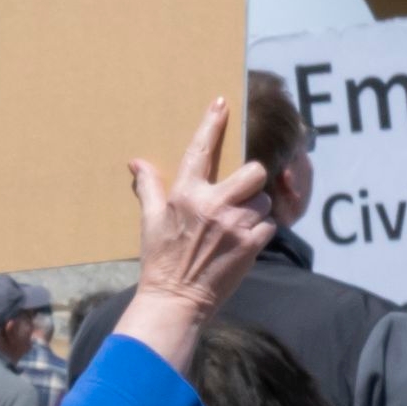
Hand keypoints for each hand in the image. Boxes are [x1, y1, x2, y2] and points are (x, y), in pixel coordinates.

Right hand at [108, 103, 274, 370]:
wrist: (175, 302)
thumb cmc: (160, 261)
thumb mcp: (150, 221)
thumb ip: (149, 188)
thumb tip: (136, 162)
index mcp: (186, 195)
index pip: (201, 150)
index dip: (211, 124)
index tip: (221, 103)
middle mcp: (212, 205)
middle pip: (254, 171)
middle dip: (253, 180)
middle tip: (242, 195)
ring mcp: (234, 225)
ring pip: (265, 200)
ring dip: (258, 210)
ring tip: (239, 225)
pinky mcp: (250, 245)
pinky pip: (270, 225)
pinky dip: (262, 231)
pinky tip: (245, 241)